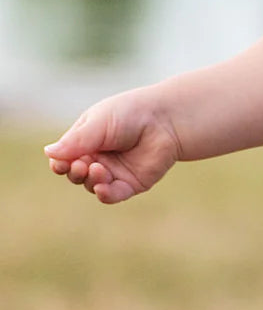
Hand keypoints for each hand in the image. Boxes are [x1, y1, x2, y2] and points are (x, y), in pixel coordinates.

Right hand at [44, 90, 181, 203]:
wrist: (166, 120)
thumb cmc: (130, 114)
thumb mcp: (98, 123)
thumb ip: (76, 141)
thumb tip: (48, 153)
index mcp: (86, 140)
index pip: (65, 157)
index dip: (59, 163)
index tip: (59, 163)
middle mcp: (98, 157)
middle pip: (76, 174)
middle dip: (74, 172)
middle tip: (82, 166)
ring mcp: (114, 172)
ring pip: (92, 185)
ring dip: (91, 181)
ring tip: (98, 169)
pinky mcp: (131, 184)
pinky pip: (112, 195)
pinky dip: (105, 194)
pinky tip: (103, 188)